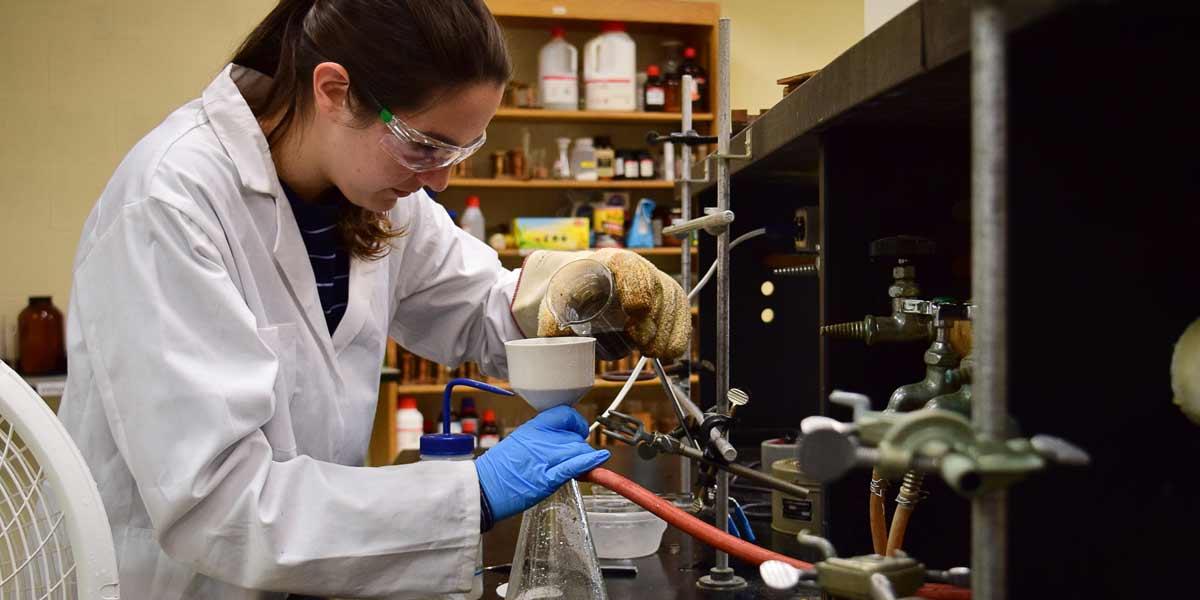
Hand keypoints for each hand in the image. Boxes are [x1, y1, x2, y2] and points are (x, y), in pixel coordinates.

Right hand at [475, 405, 609, 520]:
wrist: (483, 488)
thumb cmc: (497, 470)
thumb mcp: (517, 443)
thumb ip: (540, 439)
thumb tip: (559, 442)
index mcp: (532, 428)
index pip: (564, 414)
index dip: (576, 422)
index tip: (577, 431)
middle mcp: (541, 439)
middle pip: (575, 436)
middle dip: (580, 447)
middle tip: (574, 457)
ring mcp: (545, 457)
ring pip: (578, 450)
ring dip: (583, 459)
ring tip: (579, 468)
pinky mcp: (548, 478)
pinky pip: (575, 466)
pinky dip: (590, 462)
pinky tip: (601, 459)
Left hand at [536, 248, 690, 358]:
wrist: (584, 286)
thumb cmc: (573, 291)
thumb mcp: (557, 302)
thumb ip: (553, 321)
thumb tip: (554, 341)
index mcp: (610, 261)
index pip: (631, 267)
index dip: (638, 287)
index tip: (635, 310)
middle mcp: (638, 268)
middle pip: (656, 288)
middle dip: (653, 318)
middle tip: (642, 343)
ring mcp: (655, 283)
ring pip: (672, 302)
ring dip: (666, 330)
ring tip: (651, 352)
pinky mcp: (666, 300)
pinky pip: (681, 314)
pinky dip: (678, 334)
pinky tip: (669, 351)